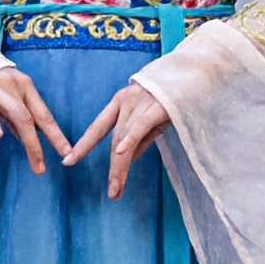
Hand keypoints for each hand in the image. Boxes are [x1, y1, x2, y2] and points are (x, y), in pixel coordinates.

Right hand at [0, 67, 71, 175]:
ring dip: (28, 140)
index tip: (67, 153)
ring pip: (17, 114)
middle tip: (43, 168)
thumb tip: (26, 136)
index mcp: (25, 87)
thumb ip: (14, 114)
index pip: (44, 115)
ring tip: (33, 163)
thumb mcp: (5, 95)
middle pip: (32, 118)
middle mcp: (15, 86)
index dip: (56, 135)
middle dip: (40, 144)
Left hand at [64, 81, 172, 199]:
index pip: (98, 127)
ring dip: (120, 165)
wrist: (196, 70)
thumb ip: (140, 137)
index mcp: (119, 102)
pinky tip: (122, 153)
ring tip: (117, 187)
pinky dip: (131, 138)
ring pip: (125, 138)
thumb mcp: (152, 117)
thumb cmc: (173, 95)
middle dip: (113, 168)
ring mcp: (141, 102)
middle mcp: (126, 101)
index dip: (83, 145)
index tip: (68, 161)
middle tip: (111, 193)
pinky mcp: (158, 104)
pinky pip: (141, 124)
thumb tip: (128, 158)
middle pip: (114, 140)